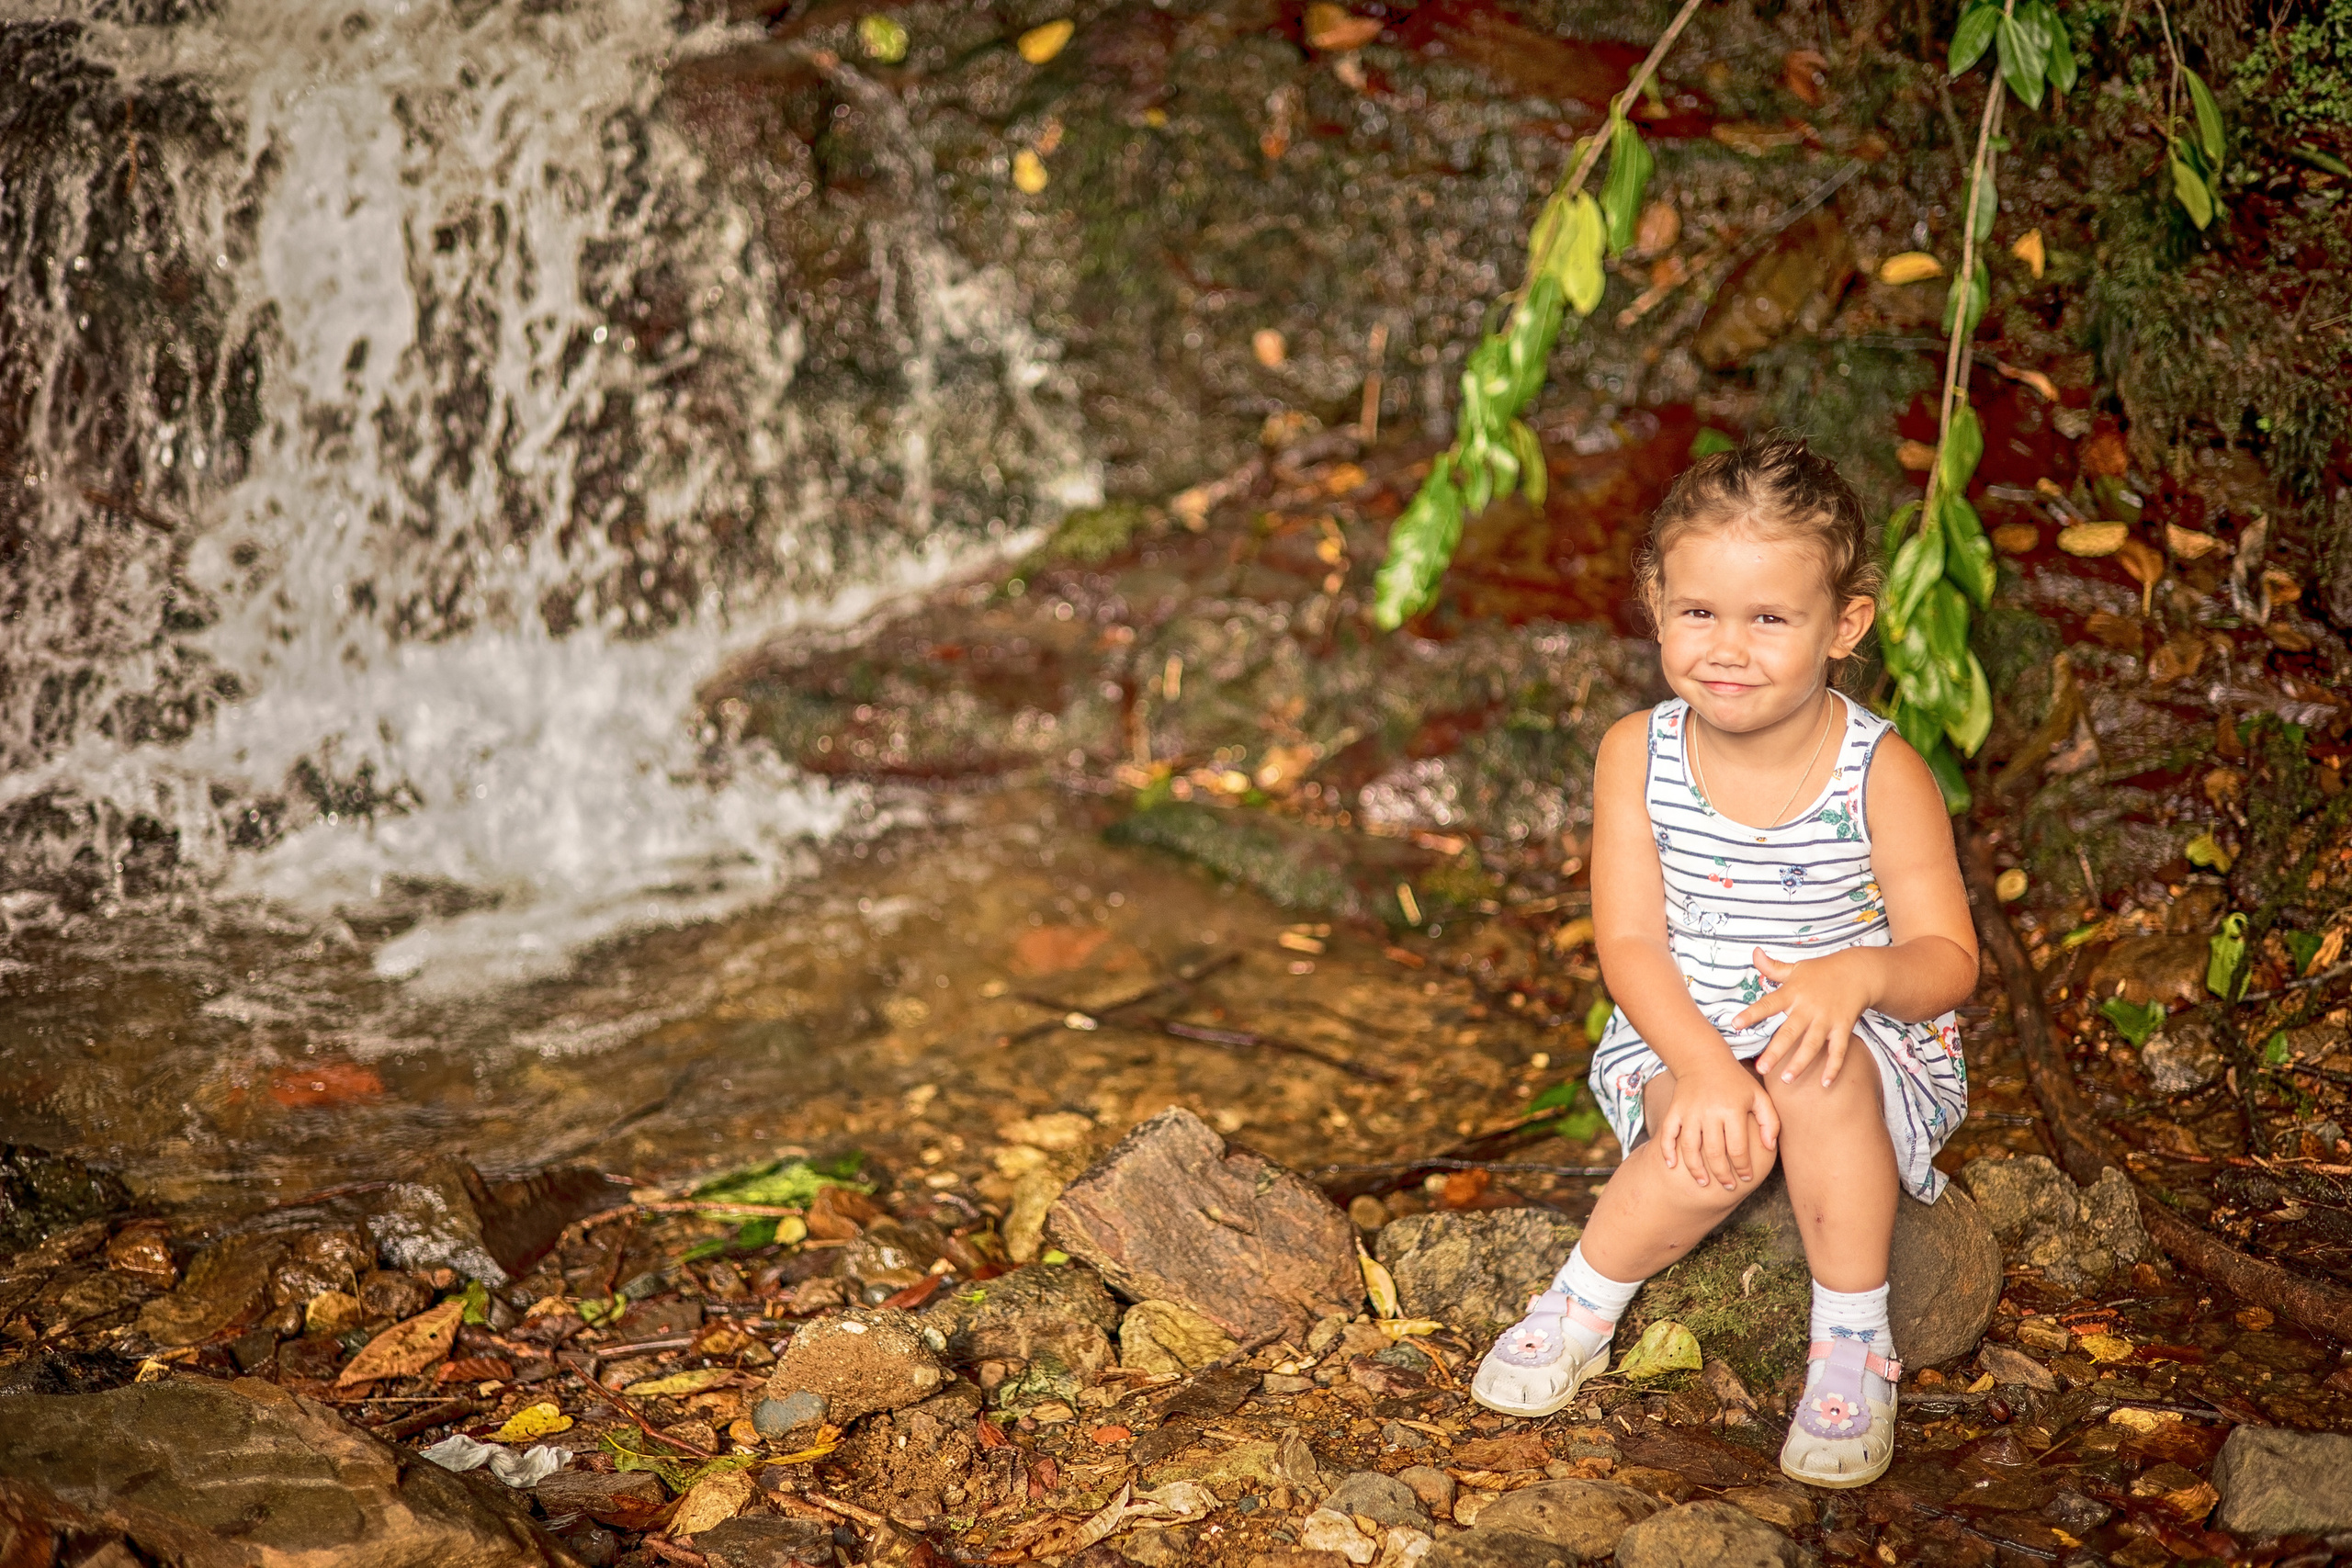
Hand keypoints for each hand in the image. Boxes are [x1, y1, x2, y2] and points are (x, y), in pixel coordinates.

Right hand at [1656, 1061, 1779, 1188]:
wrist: (1704, 1059)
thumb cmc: (1736, 1082)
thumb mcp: (1759, 1096)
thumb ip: (1769, 1121)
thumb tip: (1769, 1147)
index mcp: (1732, 1109)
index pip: (1738, 1148)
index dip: (1743, 1167)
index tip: (1747, 1177)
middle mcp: (1709, 1112)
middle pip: (1714, 1153)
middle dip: (1722, 1174)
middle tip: (1728, 1186)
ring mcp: (1689, 1112)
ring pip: (1690, 1148)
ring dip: (1696, 1169)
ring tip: (1703, 1183)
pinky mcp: (1674, 1110)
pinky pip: (1667, 1134)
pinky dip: (1667, 1151)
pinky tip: (1671, 1166)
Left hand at [1738, 948, 1875, 1087]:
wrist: (1859, 972)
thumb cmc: (1822, 971)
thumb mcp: (1796, 968)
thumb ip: (1773, 967)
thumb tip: (1754, 953)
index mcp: (1793, 993)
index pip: (1768, 1004)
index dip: (1752, 1014)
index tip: (1735, 1024)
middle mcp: (1808, 1008)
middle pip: (1790, 1032)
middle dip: (1775, 1051)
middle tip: (1761, 1069)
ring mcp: (1827, 1019)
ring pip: (1812, 1045)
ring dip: (1800, 1063)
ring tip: (1786, 1079)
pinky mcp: (1843, 1027)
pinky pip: (1838, 1050)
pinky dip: (1834, 1067)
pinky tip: (1825, 1083)